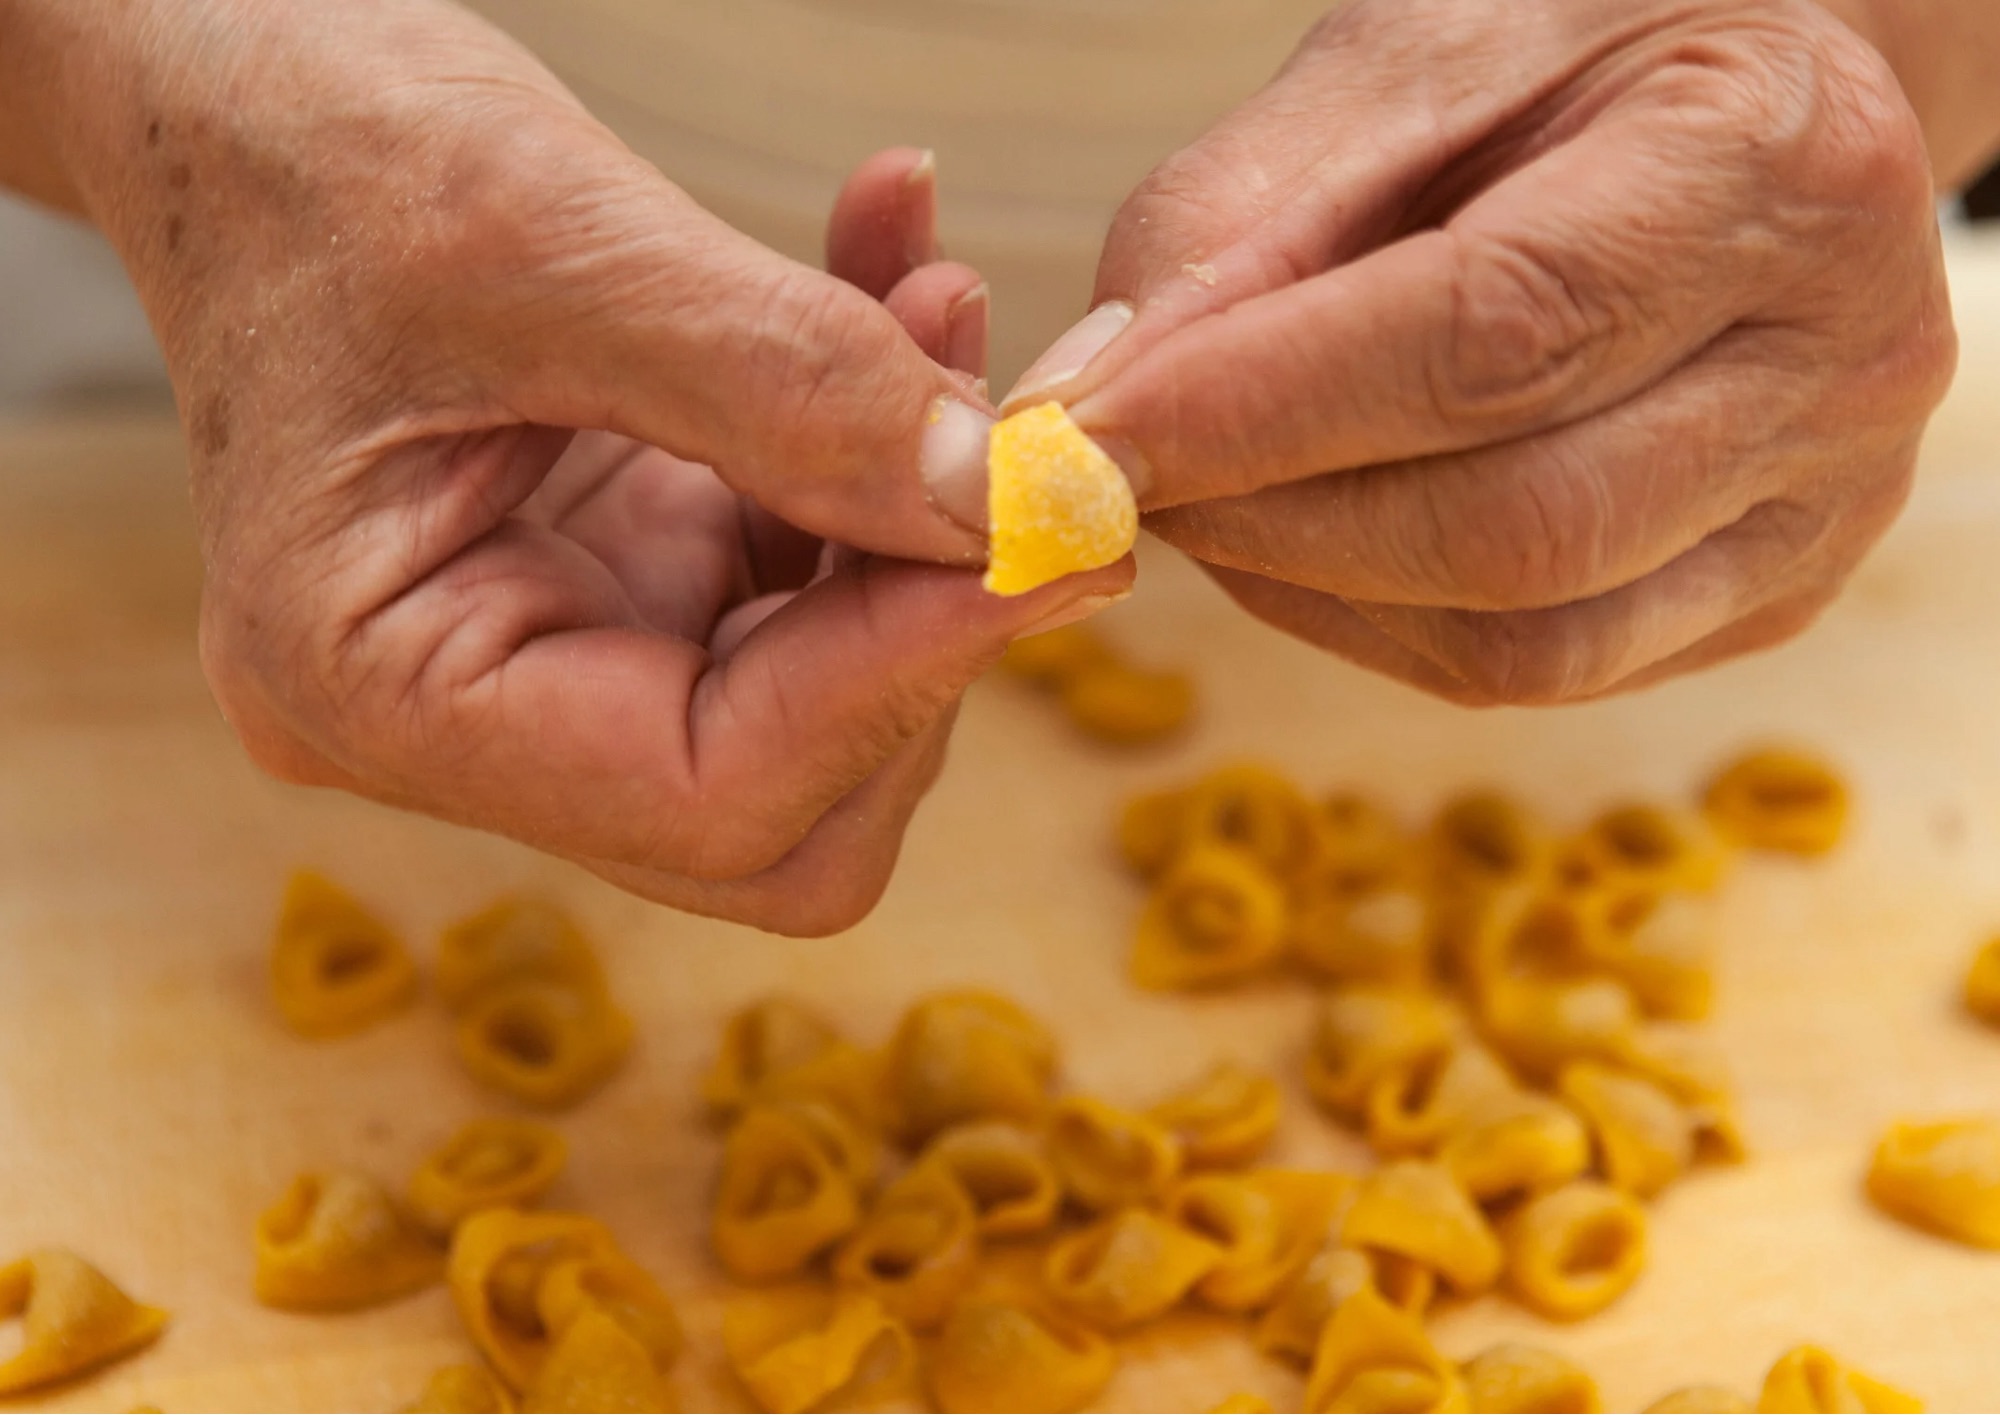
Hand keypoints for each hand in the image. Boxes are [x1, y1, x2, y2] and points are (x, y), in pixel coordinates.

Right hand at [51, 0, 1127, 932]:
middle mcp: (465, 717)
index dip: (904, 677)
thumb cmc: (314, 150)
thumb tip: (998, 509)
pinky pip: (804, 564)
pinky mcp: (623, 578)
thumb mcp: (544, 239)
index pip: (710, 792)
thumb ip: (786, 384)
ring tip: (943, 302)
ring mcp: (552, 653)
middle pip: (784, 802)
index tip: (1049, 532)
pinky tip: (903, 284)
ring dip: (922, 514)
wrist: (239, 88)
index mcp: (380, 690)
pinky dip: (876, 444)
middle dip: (926, 629)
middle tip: (1026, 455)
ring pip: (823, 694)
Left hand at [1009, 0, 1955, 703]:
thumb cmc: (1570, 64)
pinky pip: (1542, 671)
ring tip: (1207, 495)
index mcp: (1771, 166)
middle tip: (1116, 476)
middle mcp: (1839, 358)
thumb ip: (1238, 226)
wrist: (1741, 110)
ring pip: (1523, 636)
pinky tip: (1309, 542)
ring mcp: (1824, 501)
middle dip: (1265, 517)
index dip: (1258, 408)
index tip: (1080, 437)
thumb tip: (1089, 411)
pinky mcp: (1770, 592)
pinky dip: (1379, 625)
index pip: (1491, 334)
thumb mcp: (1401, 68)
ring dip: (1306, 588)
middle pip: (1513, 523)